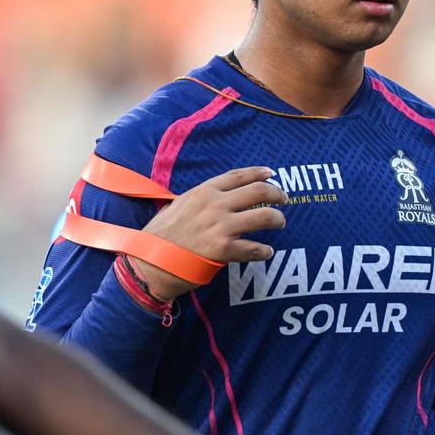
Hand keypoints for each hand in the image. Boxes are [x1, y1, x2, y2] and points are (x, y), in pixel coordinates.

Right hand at [132, 166, 288, 299]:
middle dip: (277, 194)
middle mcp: (215, 205)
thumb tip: (215, 199)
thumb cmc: (161, 235)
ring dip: (277, 219)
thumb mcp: (178, 205)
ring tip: (280, 222)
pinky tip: (267, 251)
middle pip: (258, 191)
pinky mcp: (224, 250)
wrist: (150, 261)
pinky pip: (255, 248)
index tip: (272, 174)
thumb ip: (199, 200)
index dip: (259, 173)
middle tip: (284, 200)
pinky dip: (264, 250)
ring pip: (264, 217)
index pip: (239, 176)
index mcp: (204, 192)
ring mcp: (221, 227)